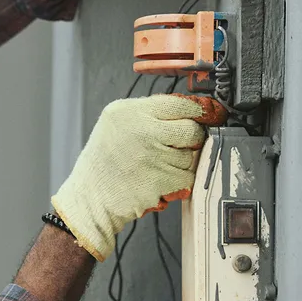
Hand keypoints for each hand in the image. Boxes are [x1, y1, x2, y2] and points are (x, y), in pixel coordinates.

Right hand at [51, 95, 225, 260]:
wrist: (90, 197)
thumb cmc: (103, 162)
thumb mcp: (116, 123)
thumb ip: (149, 113)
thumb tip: (193, 111)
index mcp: (129, 112)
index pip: (180, 103)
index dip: (201, 110)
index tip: (211, 114)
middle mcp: (142, 130)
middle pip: (192, 130)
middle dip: (191, 140)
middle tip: (176, 146)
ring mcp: (153, 156)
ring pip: (192, 156)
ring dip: (182, 163)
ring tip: (157, 166)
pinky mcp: (162, 180)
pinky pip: (188, 177)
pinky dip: (179, 181)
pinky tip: (159, 180)